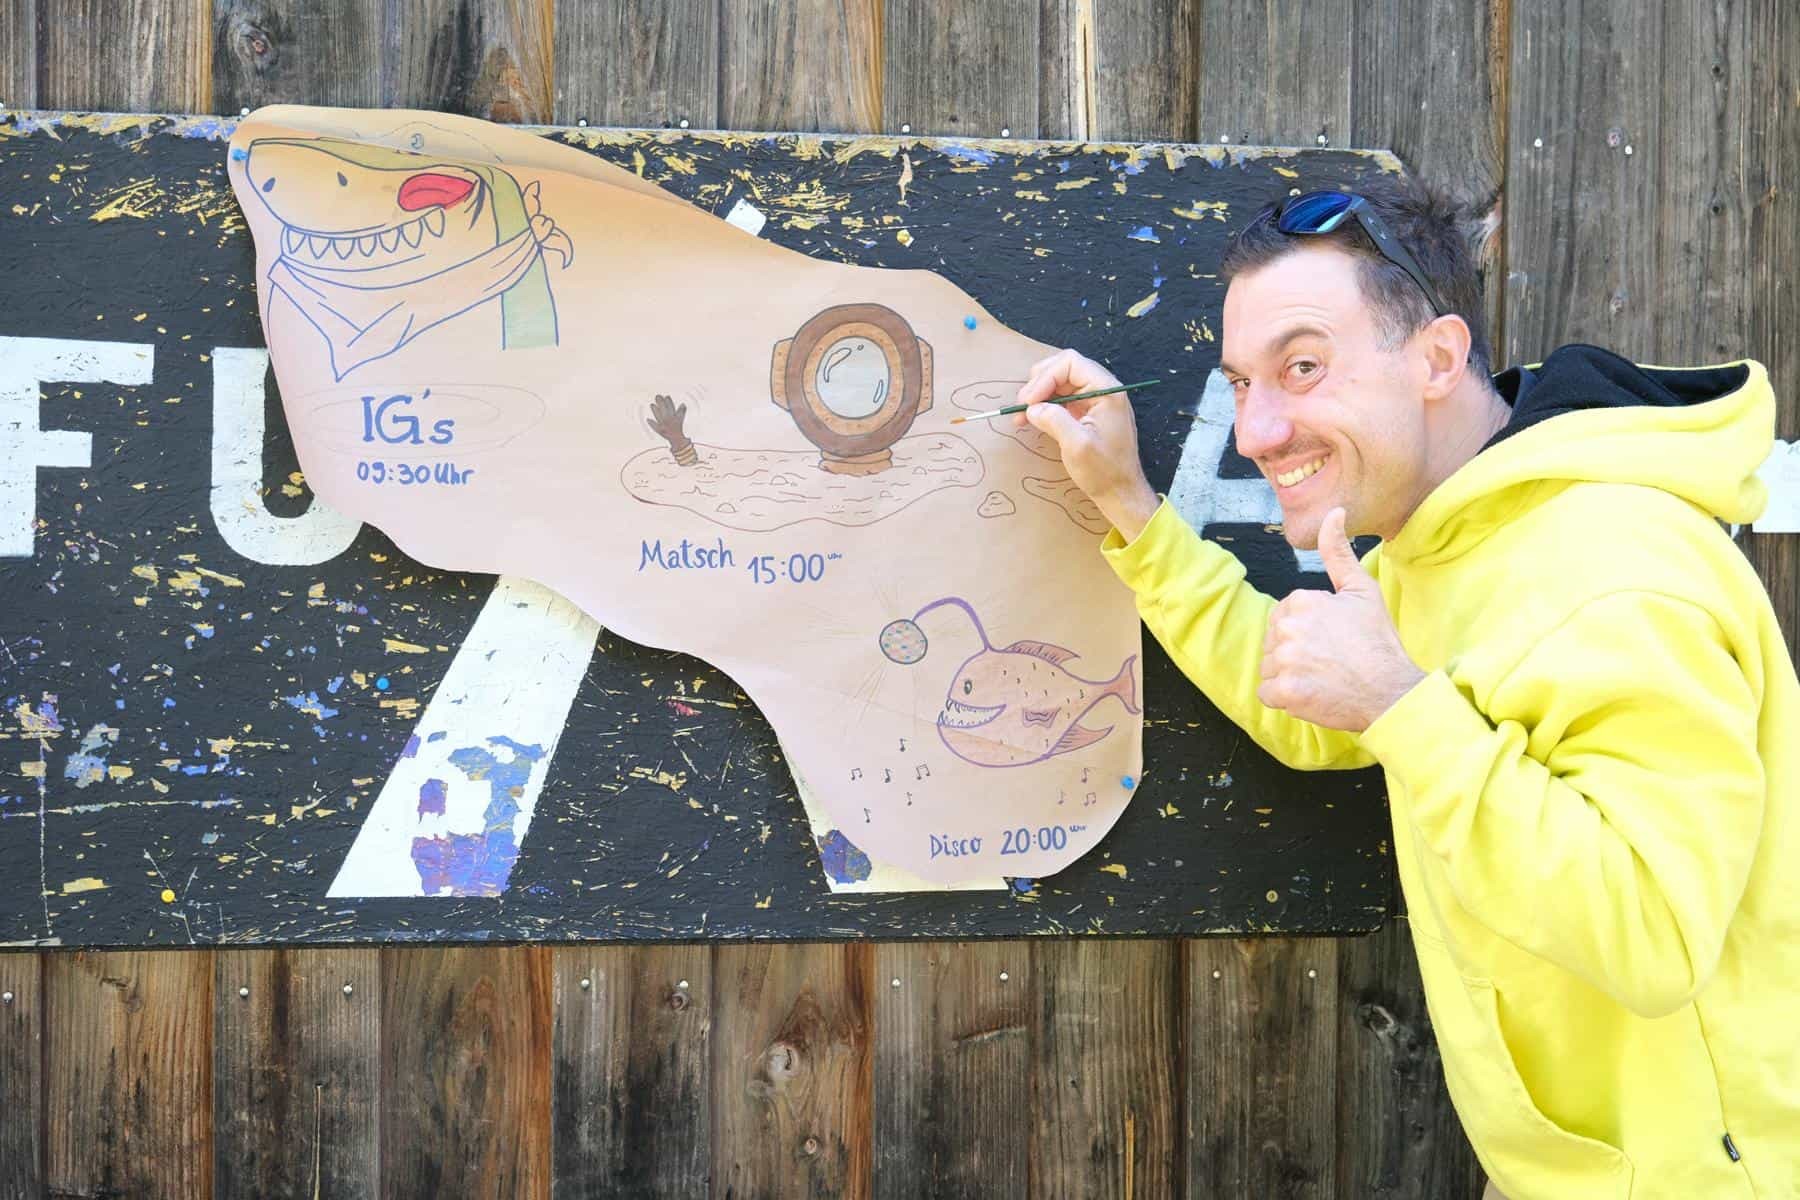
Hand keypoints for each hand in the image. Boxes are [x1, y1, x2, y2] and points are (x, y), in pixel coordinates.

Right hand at [1013, 349, 1160, 539]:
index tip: (1028, 401)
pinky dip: (1045, 405)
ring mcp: (1095, 401)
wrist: (1120, 493)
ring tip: (1021, 414)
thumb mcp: (1077, 445)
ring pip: (1061, 383)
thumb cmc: (1104, 472)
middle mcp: (1103, 390)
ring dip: (1039, 395)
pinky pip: (1063, 399)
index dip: (1045, 377)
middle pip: (1065, 368)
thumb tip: (1033, 408)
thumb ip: (1054, 420)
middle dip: (1040, 383)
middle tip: (1022, 406)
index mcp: (1107, 391)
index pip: (1071, 363)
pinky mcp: (1088, 413)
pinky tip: (1031, 418)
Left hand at [1257, 508, 1424, 731]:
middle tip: (1329, 660)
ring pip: (1269, 668)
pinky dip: (1285, 699)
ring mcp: (1284, 660)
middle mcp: (1288, 628)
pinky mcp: (1285, 691)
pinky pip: (1267, 693)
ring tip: (1323, 678)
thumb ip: (1337, 552)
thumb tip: (1333, 511)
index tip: (1332, 641)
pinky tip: (1312, 694)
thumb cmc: (1378, 642)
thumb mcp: (1361, 589)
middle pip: (1272, 642)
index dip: (1306, 632)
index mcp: (1301, 601)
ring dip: (1289, 676)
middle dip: (1294, 653)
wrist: (1392, 691)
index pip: (1283, 617)